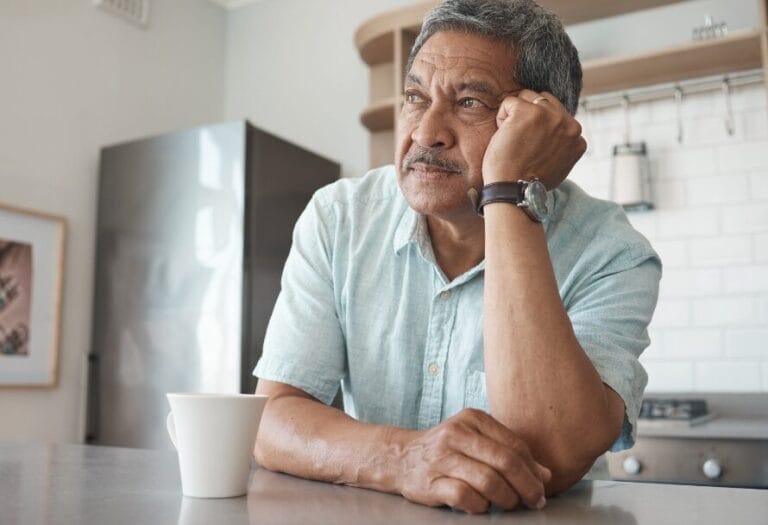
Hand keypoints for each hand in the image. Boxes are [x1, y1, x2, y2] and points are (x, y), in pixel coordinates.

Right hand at [395, 408, 550, 513]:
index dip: (532, 469)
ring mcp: (442, 457)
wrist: (402, 457)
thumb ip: (509, 453)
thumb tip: (545, 475)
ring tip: (508, 504)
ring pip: (488, 481)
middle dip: (527, 486)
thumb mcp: (477, 442)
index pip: (514, 445)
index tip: (542, 486)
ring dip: (506, 498)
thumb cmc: (447, 450)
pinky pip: (466, 497)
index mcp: (473, 419)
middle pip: (505, 461)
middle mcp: (457, 433)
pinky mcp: (431, 482)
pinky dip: (480, 506)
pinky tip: (480, 505)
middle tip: (534, 501)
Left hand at [481, 90, 585, 188]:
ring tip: (512, 139)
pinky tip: (504, 137)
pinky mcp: (530, 112)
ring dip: (515, 116)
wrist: (515, 190)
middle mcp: (569, 124)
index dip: (538, 127)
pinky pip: (509, 102)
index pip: (557, 115)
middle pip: (544, 101)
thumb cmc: (528, 183)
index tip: (531, 147)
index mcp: (577, 137)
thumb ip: (561, 145)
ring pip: (527, 97)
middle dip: (528, 115)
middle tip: (520, 141)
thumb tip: (555, 135)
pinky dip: (501, 118)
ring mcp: (550, 116)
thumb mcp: (558, 165)